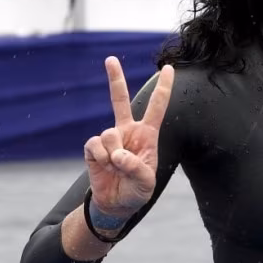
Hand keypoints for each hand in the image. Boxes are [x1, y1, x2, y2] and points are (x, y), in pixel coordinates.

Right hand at [84, 56, 174, 219]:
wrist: (116, 204)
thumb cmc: (137, 190)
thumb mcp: (146, 183)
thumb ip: (136, 168)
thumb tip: (117, 155)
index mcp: (147, 134)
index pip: (157, 106)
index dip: (163, 88)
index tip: (169, 68)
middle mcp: (127, 131)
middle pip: (120, 99)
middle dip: (115, 78)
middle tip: (110, 59)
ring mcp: (110, 138)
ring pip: (109, 134)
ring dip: (114, 155)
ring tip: (117, 169)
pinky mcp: (93, 148)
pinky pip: (95, 145)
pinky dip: (101, 159)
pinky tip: (105, 168)